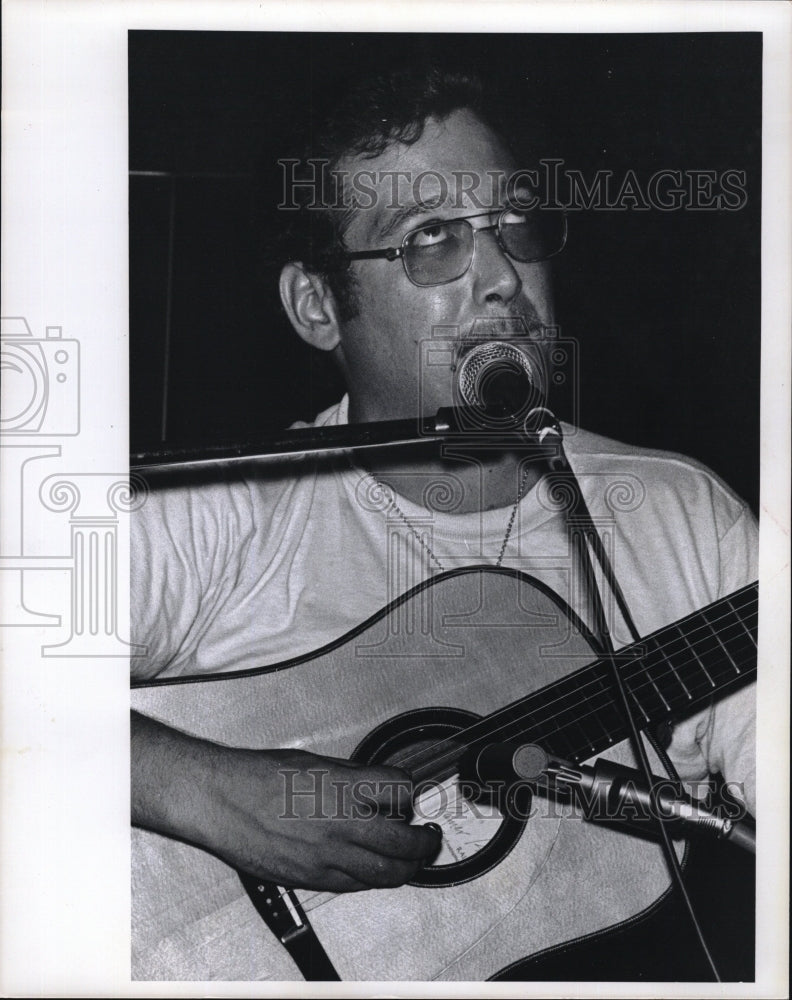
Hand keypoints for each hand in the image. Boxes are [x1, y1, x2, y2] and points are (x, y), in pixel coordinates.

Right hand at [132, 712, 441, 891]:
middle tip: (430, 837)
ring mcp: (327, 857)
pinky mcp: (311, 878)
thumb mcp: (315, 761)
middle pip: (406, 842)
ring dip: (406, 867)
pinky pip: (356, 885)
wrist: (220, 801)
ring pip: (387, 874)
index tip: (408, 792)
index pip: (401, 789)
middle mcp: (341, 824)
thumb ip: (350, 778)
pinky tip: (373, 869)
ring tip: (411, 859)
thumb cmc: (258, 775)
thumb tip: (376, 789)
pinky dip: (372, 878)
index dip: (409, 790)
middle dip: (425, 842)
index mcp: (344, 787)